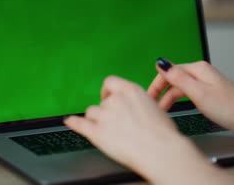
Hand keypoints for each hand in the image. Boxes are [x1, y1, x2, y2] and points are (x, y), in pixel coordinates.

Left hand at [63, 75, 209, 182]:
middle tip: (115, 122)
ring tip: (106, 129)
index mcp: (131, 91)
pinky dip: (73, 122)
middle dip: (106, 111)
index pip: (110, 82)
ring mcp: (105, 116)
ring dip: (96, 119)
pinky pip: (79, 124)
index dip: (107, 91)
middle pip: (102, 101)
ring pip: (91, 112)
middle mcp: (116, 100)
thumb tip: (135, 107)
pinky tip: (70, 121)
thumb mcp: (155, 107)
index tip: (108, 96)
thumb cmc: (163, 134)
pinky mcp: (97, 132)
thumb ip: (140, 103)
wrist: (161, 151)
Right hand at [148, 58, 233, 130]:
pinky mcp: (209, 92)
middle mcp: (201, 72)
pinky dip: (179, 102)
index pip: (168, 72)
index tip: (147, 98)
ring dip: (169, 99)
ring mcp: (206, 82)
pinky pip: (188, 94)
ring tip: (161, 113)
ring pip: (180, 88)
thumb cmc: (228, 108)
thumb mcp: (198, 93)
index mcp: (198, 69)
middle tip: (152, 109)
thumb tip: (161, 62)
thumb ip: (178, 77)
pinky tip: (176, 110)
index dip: (156, 85)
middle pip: (173, 80)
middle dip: (161, 93)